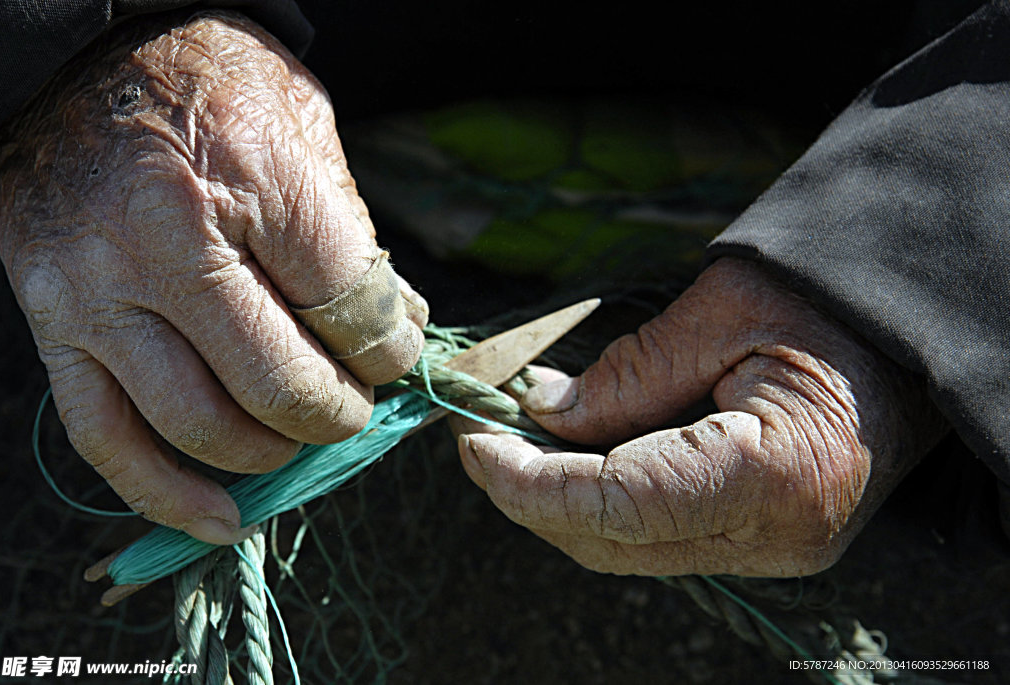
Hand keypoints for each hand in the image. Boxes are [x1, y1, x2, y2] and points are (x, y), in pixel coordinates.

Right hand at [0, 13, 426, 543]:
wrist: (87, 61)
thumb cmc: (212, 87)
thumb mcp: (305, 133)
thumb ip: (353, 238)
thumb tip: (398, 329)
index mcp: (253, 175)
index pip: (351, 306)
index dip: (389, 349)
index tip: (392, 355)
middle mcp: (166, 239)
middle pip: (280, 379)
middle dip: (338, 412)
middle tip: (355, 409)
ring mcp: (98, 290)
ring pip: (200, 421)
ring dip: (271, 452)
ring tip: (298, 440)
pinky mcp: (53, 326)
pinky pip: (106, 437)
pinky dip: (167, 493)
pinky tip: (223, 518)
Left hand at [455, 258, 944, 575]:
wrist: (908, 338)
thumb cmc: (828, 306)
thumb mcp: (724, 312)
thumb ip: (630, 373)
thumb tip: (542, 410)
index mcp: (775, 474)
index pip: (619, 505)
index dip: (530, 482)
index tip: (472, 443)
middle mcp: (775, 537)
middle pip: (614, 542)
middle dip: (530, 495)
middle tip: (476, 436)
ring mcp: (772, 552)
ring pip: (628, 549)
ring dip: (559, 500)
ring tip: (513, 439)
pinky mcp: (761, 544)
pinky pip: (658, 537)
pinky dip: (602, 501)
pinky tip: (572, 453)